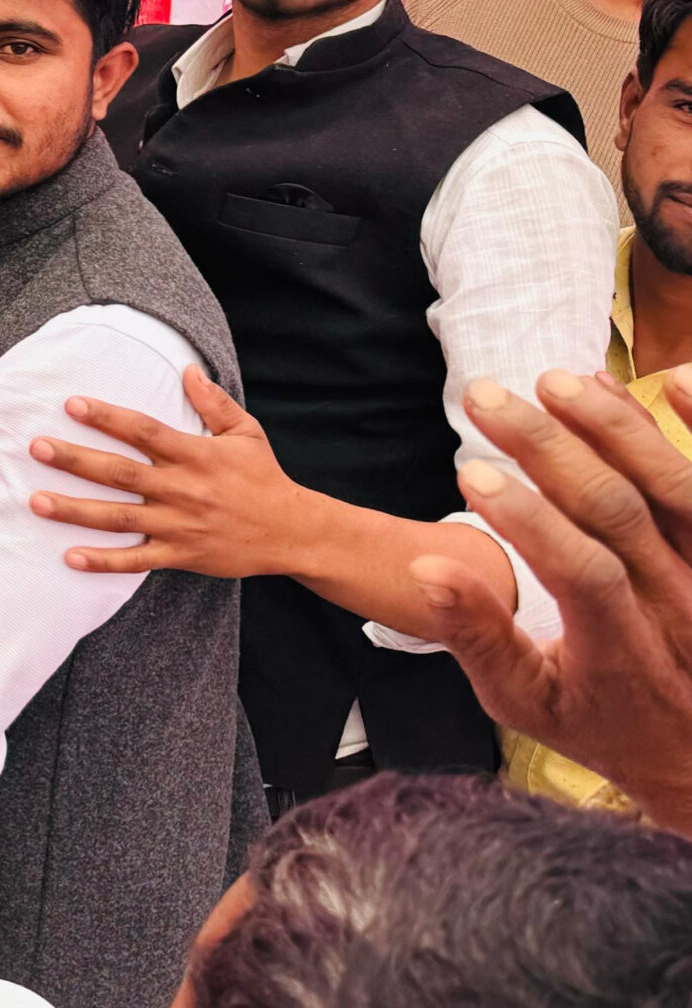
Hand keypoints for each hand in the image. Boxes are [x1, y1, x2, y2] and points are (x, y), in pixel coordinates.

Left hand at [27, 367, 321, 580]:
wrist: (294, 533)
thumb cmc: (265, 478)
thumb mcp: (246, 433)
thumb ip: (214, 402)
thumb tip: (187, 368)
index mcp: (194, 455)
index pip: (143, 430)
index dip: (107, 417)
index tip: (71, 404)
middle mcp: (181, 489)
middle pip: (119, 472)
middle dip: (74, 460)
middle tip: (36, 448)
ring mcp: (178, 525)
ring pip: (119, 517)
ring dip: (75, 511)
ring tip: (36, 501)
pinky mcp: (181, 555)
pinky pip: (136, 560)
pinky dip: (104, 561)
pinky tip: (70, 557)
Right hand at [409, 370, 691, 832]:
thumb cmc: (599, 718)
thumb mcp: (523, 700)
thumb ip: (477, 636)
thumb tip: (429, 568)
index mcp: (621, 651)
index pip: (583, 572)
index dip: (530, 520)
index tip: (470, 473)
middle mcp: (679, 606)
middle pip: (621, 512)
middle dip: (548, 447)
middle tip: (483, 395)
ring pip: (676, 488)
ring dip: (615, 427)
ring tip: (552, 380)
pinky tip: (671, 376)